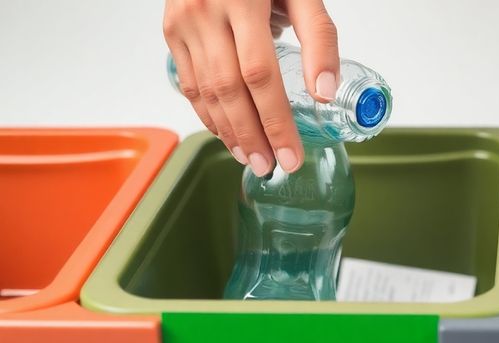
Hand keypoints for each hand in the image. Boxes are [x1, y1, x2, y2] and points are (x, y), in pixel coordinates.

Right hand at [163, 0, 339, 175]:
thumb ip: (320, 39)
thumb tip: (326, 93)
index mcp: (243, 0)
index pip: (260, 76)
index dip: (276, 121)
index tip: (292, 154)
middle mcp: (206, 11)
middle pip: (230, 90)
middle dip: (253, 136)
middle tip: (272, 167)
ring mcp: (182, 21)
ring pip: (204, 91)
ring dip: (229, 131)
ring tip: (252, 159)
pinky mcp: (170, 29)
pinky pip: (188, 81)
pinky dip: (207, 113)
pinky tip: (227, 133)